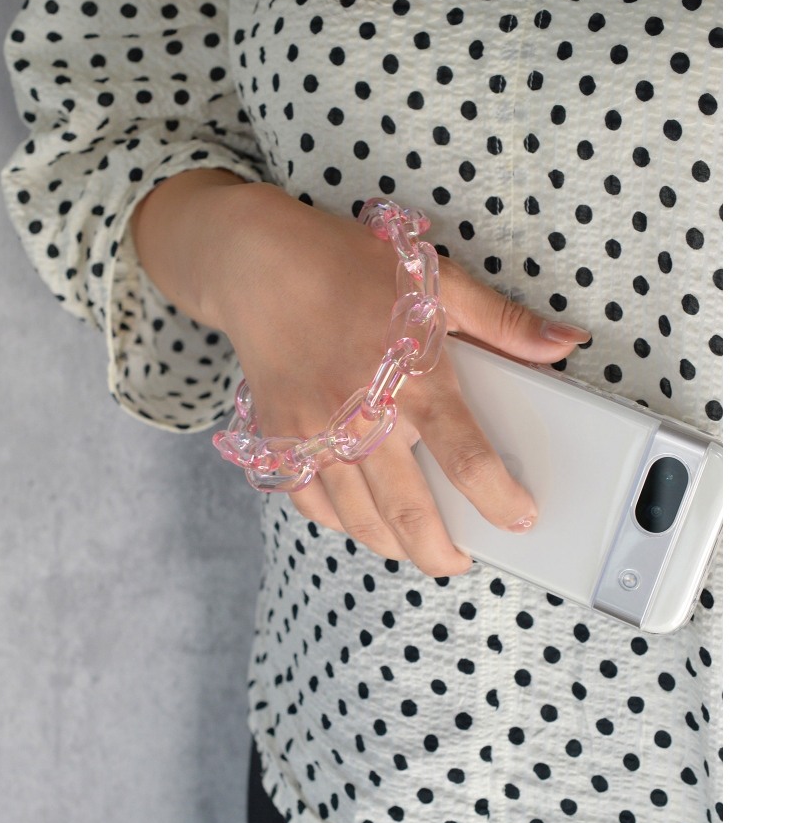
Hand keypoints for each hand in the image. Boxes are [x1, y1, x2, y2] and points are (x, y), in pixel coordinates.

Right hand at [132, 174, 590, 575]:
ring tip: (415, 544)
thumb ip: (502, 322)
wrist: (258, 264)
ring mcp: (317, 434)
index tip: (518, 519)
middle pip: (408, 513)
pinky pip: (310, 503)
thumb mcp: (436, 282)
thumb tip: (564, 343)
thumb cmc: (347, 266)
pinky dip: (339, 522)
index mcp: (413, 378)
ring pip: (358, 519)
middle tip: (458, 559)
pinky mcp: (281, 439)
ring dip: (392, 544)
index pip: (466, 459)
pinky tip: (359, 518)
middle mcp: (364, 416)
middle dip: (439, 554)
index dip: (499, 500)